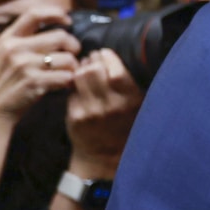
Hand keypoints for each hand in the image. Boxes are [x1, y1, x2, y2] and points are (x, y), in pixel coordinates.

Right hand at [0, 8, 79, 121]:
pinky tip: (65, 85)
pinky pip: (66, 77)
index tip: (68, 21)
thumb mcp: (3, 53)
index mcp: (8, 38)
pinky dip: (70, 81)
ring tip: (68, 73)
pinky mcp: (34, 83)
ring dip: (73, 67)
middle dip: (73, 46)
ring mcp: (25, 66)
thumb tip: (54, 26)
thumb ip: (23, 39)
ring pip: (68, 58)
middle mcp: (15, 49)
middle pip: (61, 37)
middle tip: (72, 56)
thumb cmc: (1, 81)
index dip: (56, 13)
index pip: (34, 14)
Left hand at [66, 49, 143, 165]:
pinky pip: (72, 92)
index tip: (105, 53)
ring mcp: (92, 112)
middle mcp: (112, 106)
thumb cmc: (125, 125)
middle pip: (94, 70)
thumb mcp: (137, 105)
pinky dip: (75, 86)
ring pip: (79, 77)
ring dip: (81, 69)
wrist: (106, 155)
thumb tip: (112, 59)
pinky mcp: (76, 117)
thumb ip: (129, 84)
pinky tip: (79, 87)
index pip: (116, 71)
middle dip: (91, 60)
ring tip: (85, 69)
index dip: (108, 57)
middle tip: (92, 58)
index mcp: (131, 101)